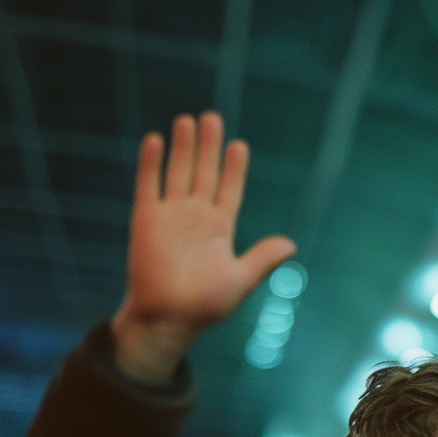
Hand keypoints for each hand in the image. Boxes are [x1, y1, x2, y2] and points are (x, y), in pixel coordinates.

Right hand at [111, 112, 295, 382]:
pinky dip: (151, 163)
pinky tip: (156, 140)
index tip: (240, 145)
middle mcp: (195, 218)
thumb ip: (263, 259)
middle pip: (204, 173)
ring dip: (183, 147)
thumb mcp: (241, 279)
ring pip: (178, 172)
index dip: (234, 168)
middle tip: (213, 117)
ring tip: (188, 119)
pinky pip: (148, 185)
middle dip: (209, 146)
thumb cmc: (206, 305)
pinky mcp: (146, 219)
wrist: (169, 318)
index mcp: (220, 230)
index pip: (229, 190)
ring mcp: (170, 216)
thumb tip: (291, 245)